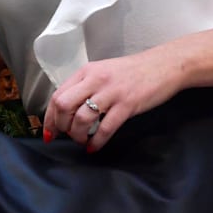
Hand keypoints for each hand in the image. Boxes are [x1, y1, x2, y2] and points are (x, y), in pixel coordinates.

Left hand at [43, 49, 181, 150]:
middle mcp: (95, 79)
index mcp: (87, 71)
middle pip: (64, 106)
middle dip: (61, 126)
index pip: (58, 95)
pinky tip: (94, 147)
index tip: (49, 132)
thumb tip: (69, 109)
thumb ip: (86, 86)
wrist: (164, 65)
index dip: (50, 118)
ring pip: (81, 118)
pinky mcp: (127, 105)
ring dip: (78, 136)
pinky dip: (96, 142)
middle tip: (67, 135)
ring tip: (82, 141)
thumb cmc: (134, 71)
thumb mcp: (104, 72)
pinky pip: (105, 128)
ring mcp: (111, 92)